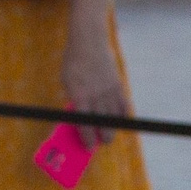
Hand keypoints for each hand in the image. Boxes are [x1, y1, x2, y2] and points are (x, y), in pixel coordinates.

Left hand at [59, 28, 127, 148]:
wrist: (89, 43)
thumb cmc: (73, 64)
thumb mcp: (67, 82)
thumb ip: (73, 98)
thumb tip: (79, 116)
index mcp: (79, 95)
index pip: (84, 123)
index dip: (87, 137)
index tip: (88, 146)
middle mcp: (96, 95)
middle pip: (103, 123)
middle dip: (103, 137)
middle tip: (101, 143)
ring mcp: (109, 90)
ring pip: (114, 117)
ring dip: (113, 129)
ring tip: (109, 136)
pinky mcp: (118, 84)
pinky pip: (124, 105)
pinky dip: (123, 115)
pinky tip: (121, 121)